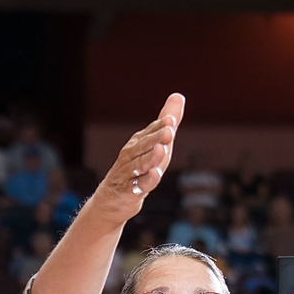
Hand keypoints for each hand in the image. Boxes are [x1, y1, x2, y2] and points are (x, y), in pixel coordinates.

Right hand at [88, 94, 183, 224]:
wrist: (114, 198)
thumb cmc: (139, 166)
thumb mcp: (156, 144)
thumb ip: (167, 122)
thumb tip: (178, 95)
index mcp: (139, 142)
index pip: (151, 131)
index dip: (161, 125)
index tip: (171, 118)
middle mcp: (132, 155)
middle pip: (145, 145)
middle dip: (157, 137)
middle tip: (169, 130)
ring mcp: (130, 173)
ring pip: (141, 163)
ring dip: (152, 157)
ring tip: (161, 149)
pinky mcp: (130, 190)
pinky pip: (140, 185)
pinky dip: (147, 180)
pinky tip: (154, 174)